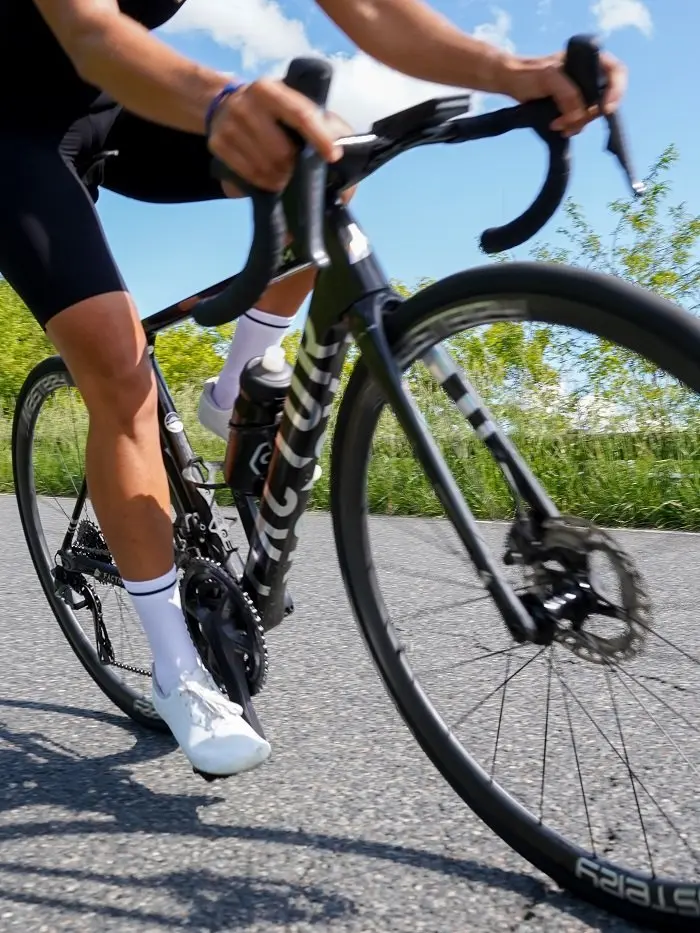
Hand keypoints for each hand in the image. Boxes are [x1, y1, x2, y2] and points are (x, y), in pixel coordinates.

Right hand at [208, 79, 342, 190]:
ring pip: (266, 167)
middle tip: (299, 170)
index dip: (319, 137)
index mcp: (270, 90)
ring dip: (280, 178)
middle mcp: (246, 104)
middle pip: (282, 152)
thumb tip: (343, 144)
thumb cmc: (268, 109)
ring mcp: (229, 125)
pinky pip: (249, 174)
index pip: (300, 115)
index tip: (333, 156)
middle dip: (295, 167)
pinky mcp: (218, 144)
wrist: (221, 103)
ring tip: (284, 175)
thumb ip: (317, 120)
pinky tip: (268, 176)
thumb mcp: (289, 103)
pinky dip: (263, 181)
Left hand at [501, 50, 626, 136]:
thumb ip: (568, 93)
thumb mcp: (550, 78)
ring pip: (591, 113)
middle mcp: (589, 75)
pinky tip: (559, 128)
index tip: (605, 109)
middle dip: (588, 114)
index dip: (616, 91)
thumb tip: (581, 113)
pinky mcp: (571, 106)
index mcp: (590, 60)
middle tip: (569, 121)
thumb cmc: (529, 73)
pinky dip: (572, 126)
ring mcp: (581, 92)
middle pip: (604, 99)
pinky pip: (580, 120)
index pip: (616, 73)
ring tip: (557, 125)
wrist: (511, 81)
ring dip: (577, 123)